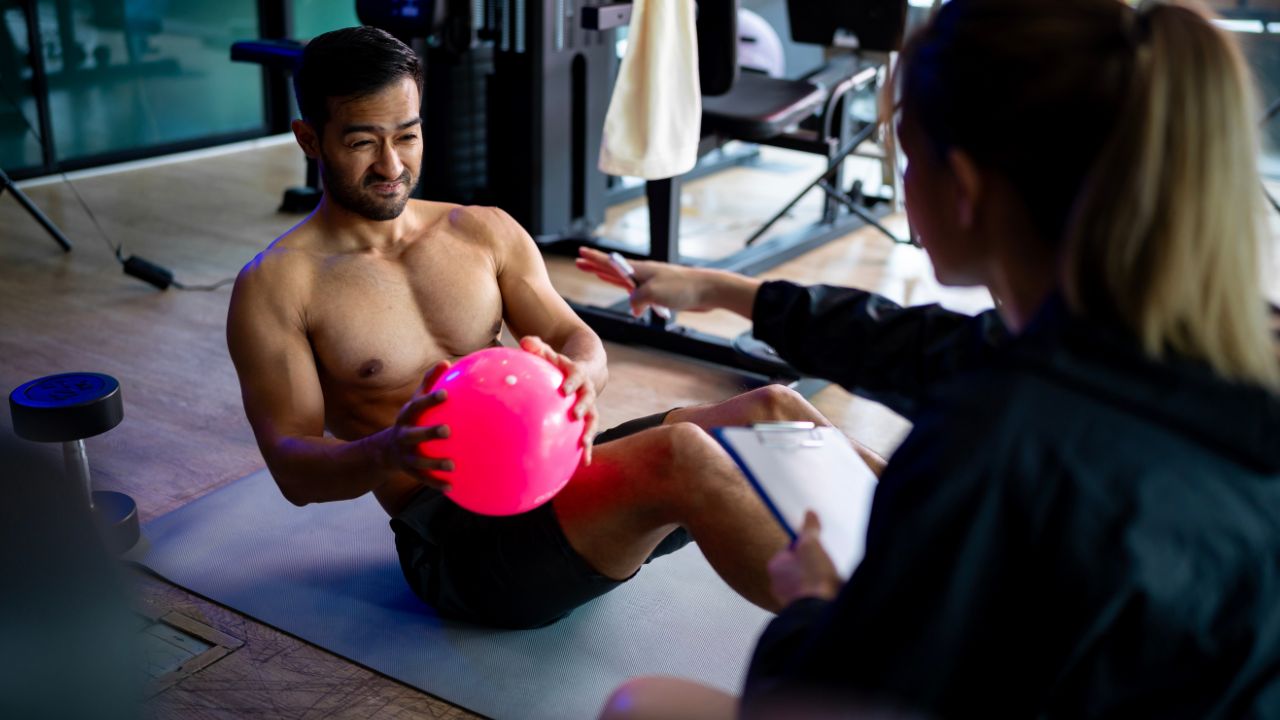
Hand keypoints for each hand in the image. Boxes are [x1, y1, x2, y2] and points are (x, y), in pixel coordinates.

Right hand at [381, 361, 454, 490]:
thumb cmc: (411, 419)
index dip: (430, 399)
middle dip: (429, 433)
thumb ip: (430, 383)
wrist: (384, 449)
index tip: (445, 393)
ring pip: (419, 462)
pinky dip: (436, 484)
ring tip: (453, 465)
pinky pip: (423, 480)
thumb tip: (447, 362)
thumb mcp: (416, 401)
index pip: (417, 406)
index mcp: (406, 417)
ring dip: (435, 464)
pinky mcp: (409, 472)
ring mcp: (405, 456)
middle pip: (414, 435)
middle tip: (448, 430)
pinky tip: (452, 486)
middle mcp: (403, 436)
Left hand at [519, 336, 600, 464]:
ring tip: (585, 444)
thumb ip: (538, 348)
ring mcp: (588, 407)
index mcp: (577, 375)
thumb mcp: (550, 353)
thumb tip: (525, 341)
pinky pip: (587, 435)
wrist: (586, 370)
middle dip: (584, 408)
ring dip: (589, 432)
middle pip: (588, 400)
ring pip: (592, 420)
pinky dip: (587, 449)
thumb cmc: (560, 364)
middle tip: (576, 415)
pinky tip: (584, 463)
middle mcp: (586, 392)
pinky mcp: (586, 420)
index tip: (565, 389)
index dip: (572, 382)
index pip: (577, 376)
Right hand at [575, 247, 712, 316]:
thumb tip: (634, 308)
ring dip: (609, 278)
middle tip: (580, 262)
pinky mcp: (661, 293)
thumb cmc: (682, 288)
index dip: (594, 259)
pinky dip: (630, 296)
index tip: (579, 252)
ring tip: (596, 274)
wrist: (707, 290)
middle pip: (613, 269)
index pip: (610, 262)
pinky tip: (631, 302)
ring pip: (624, 281)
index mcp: (639, 270)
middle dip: (595, 266)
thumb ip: (636, 300)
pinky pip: (639, 294)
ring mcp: (651, 283)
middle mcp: (643, 274)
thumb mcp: (652, 294)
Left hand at [767, 511, 841, 605]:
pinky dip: (822, 596)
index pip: (790, 550)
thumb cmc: (813, 577)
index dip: (806, 546)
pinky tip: (832, 594)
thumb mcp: (812, 545)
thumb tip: (809, 513)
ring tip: (832, 580)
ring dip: (818, 582)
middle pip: (798, 568)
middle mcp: (777, 584)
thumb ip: (809, 529)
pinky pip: (812, 599)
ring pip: (806, 584)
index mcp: (775, 566)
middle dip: (813, 566)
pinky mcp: (801, 612)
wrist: (819, 611)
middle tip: (827, 565)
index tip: (818, 548)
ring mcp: (788, 600)